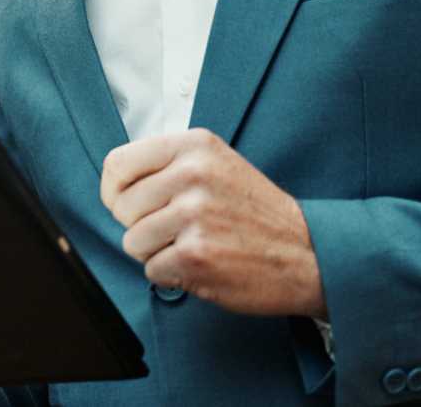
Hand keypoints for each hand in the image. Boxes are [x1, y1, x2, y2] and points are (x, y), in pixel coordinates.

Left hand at [100, 127, 325, 317]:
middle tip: (175, 230)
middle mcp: (192, 174)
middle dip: (140, 226)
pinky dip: (173, 275)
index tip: (124, 204)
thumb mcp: (217, 164)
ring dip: (156, 253)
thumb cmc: (256, 213)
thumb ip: (169, 165)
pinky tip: (203, 264)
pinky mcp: (194, 254)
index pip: (117, 164)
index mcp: (194, 146)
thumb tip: (115, 182)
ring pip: (133, 242)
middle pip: (121, 207)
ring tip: (192, 245)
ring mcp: (193, 214)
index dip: (113, 191)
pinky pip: (152, 270)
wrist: (307, 254)